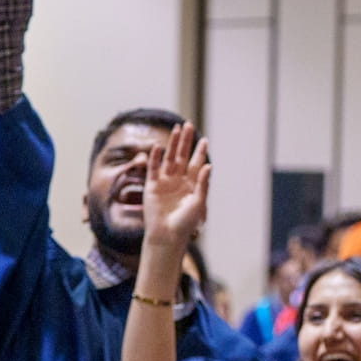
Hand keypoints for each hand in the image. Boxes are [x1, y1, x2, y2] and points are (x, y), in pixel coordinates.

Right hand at [144, 123, 210, 249]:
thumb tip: (209, 165)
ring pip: (169, 158)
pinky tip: (157, 146)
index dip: (199, 152)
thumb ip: (203, 183)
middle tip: (189, 125)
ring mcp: (165, 182)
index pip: (196, 164)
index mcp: (192, 184)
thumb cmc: (186, 222)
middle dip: (185, 142)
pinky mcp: (152, 186)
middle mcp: (179, 181)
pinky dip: (155, 158)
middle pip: (182, 156)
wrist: (167, 235)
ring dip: (172, 144)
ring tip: (176, 130)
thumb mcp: (199, 202)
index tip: (204, 139)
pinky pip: (153, 168)